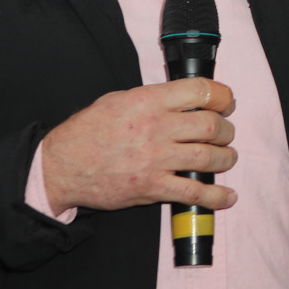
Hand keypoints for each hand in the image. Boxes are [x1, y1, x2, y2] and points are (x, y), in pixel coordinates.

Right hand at [40, 78, 238, 212]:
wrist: (62, 167)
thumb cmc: (88, 132)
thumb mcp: (117, 100)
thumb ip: (152, 98)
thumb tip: (184, 98)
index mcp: (147, 101)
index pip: (199, 90)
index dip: (221, 96)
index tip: (226, 102)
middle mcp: (156, 128)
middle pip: (210, 125)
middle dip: (226, 129)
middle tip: (225, 133)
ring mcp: (156, 159)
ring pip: (209, 157)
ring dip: (225, 158)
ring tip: (226, 157)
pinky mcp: (153, 187)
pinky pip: (194, 192)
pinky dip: (216, 196)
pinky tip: (226, 197)